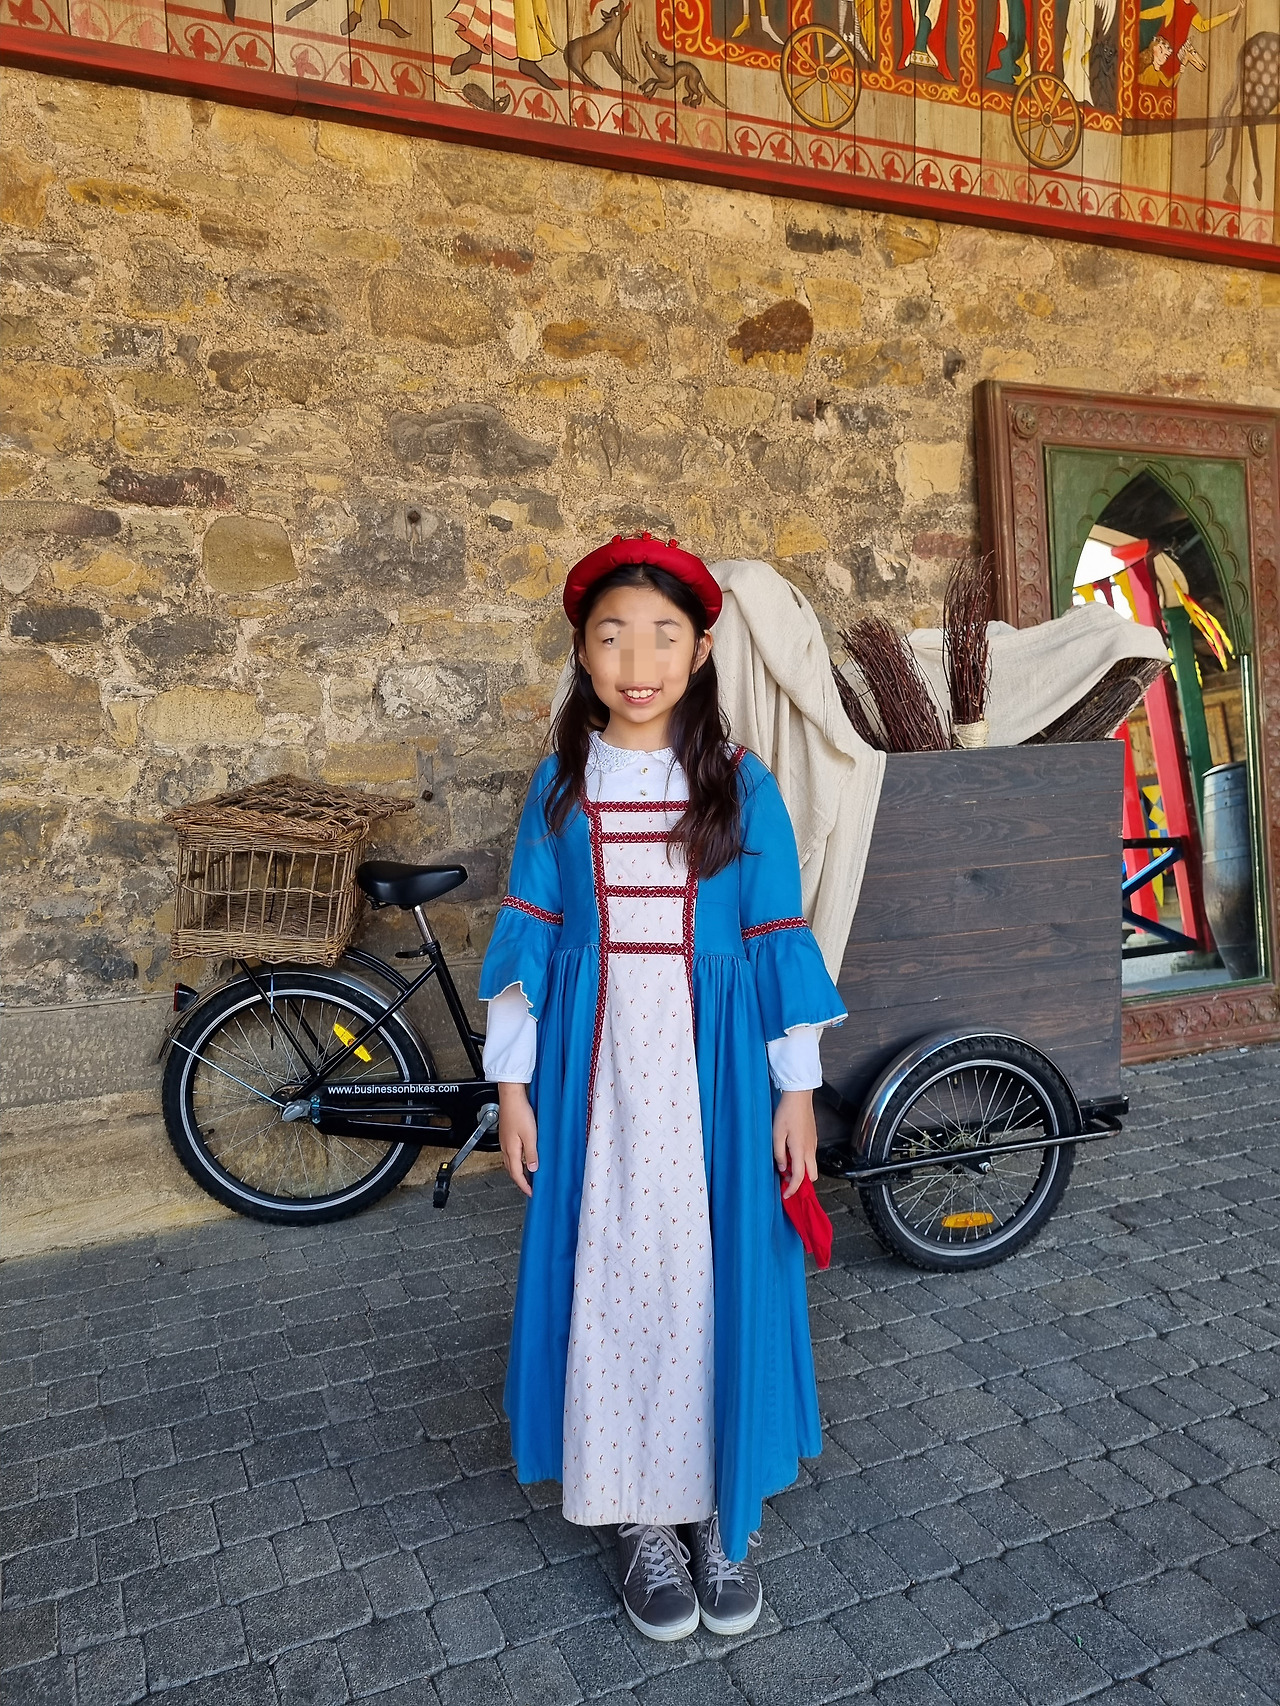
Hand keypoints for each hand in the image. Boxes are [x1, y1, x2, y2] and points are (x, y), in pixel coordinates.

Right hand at [497, 1082, 537, 1197]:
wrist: (511, 1096)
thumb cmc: (520, 1113)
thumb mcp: (530, 1135)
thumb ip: (532, 1153)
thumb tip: (533, 1169)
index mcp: (511, 1150)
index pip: (516, 1174)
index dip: (524, 1185)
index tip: (531, 1193)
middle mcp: (505, 1147)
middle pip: (511, 1170)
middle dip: (520, 1180)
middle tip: (529, 1187)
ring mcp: (505, 1141)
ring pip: (510, 1161)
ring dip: (518, 1170)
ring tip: (528, 1174)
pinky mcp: (506, 1134)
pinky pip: (511, 1153)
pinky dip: (517, 1160)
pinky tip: (524, 1156)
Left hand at [773, 1089, 817, 1200]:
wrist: (799, 1097)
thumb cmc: (786, 1113)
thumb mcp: (776, 1134)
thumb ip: (779, 1154)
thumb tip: (783, 1168)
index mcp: (800, 1150)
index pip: (800, 1177)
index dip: (793, 1189)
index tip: (786, 1195)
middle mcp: (810, 1150)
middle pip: (812, 1176)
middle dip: (801, 1183)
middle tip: (786, 1181)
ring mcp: (813, 1144)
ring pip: (812, 1166)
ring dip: (802, 1171)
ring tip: (786, 1166)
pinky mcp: (813, 1139)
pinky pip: (811, 1156)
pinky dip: (803, 1162)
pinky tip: (791, 1155)